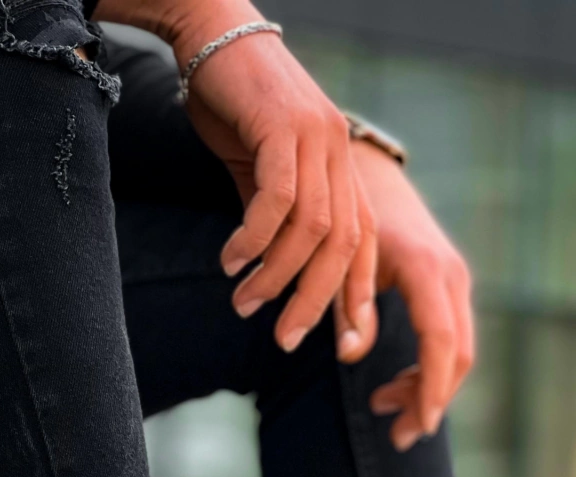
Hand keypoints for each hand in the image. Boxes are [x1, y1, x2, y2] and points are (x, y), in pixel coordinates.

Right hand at [95, 0, 375, 351]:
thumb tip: (275, 279)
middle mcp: (341, 156)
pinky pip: (277, 199)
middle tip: (286, 341)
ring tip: (244, 302)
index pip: (363, 249)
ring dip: (276, 276)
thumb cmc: (237, 109)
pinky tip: (231, 260)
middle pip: (342, 248)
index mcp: (345, 172)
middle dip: (315, 302)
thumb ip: (278, 225)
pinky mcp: (285, 126)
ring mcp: (317, 139)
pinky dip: (255, 237)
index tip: (348, 345)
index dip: (357, 299)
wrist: (213, 32)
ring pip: (311, 229)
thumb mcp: (262, 177)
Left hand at [343, 141, 474, 451]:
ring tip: (385, 410)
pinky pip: (449, 344)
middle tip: (398, 436)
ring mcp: (456, 283)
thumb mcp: (339, 259)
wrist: (369, 176)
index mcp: (425, 268)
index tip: (420, 426)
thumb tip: (349, 357)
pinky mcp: (450, 292)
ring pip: (457, 353)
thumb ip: (346, 306)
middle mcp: (451, 275)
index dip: (433, 386)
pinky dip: (427, 373)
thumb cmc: (346, 216)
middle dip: (432, 400)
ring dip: (427, 390)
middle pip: (458, 354)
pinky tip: (395, 389)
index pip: (442, 340)